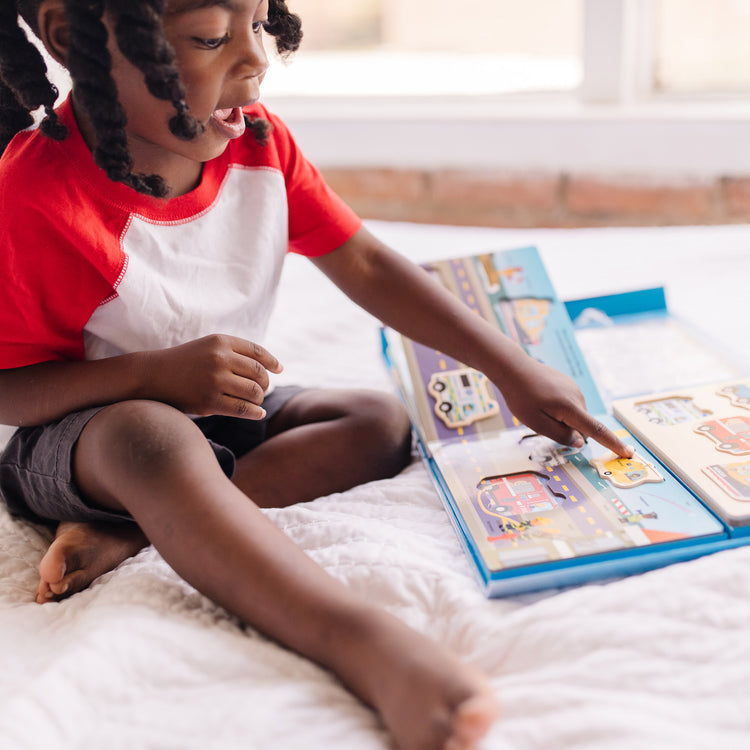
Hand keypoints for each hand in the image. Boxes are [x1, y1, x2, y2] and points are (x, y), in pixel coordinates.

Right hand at [142, 334, 282, 418]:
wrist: (151, 375)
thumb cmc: (184, 362)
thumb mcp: (208, 347)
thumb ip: (234, 353)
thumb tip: (268, 369)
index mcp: (221, 341)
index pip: (258, 352)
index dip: (272, 362)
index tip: (279, 369)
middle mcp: (220, 358)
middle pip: (260, 373)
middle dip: (265, 384)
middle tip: (262, 390)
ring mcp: (215, 380)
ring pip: (255, 392)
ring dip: (259, 399)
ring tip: (256, 402)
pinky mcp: (210, 400)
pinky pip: (243, 408)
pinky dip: (255, 413)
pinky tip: (257, 414)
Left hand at [495, 353, 632, 457]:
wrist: (513, 367)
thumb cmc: (521, 396)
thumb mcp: (536, 423)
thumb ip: (560, 435)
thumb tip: (581, 442)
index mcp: (571, 408)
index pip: (597, 430)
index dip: (612, 444)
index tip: (628, 452)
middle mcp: (578, 397)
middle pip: (581, 425)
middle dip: (568, 431)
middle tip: (541, 420)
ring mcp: (574, 388)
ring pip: (574, 415)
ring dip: (562, 419)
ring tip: (538, 407)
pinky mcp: (568, 383)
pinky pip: (569, 404)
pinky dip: (559, 409)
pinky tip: (541, 398)